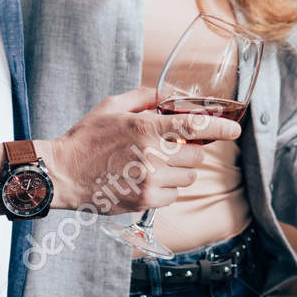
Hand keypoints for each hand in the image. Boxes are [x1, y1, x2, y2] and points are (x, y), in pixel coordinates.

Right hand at [40, 86, 240, 212]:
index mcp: (145, 128)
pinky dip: (168, 189)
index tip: (235, 129)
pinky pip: (174, 195)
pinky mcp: (144, 201)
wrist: (61, 174)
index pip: (195, 125)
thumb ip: (143, 97)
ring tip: (157, 165)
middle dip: (190, 149)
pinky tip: (149, 181)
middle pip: (196, 154)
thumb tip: (165, 94)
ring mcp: (149, 181)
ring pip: (188, 176)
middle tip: (173, 148)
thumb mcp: (111, 107)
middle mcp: (151, 155)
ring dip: (180, 170)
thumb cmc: (85, 138)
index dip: (221, 127)